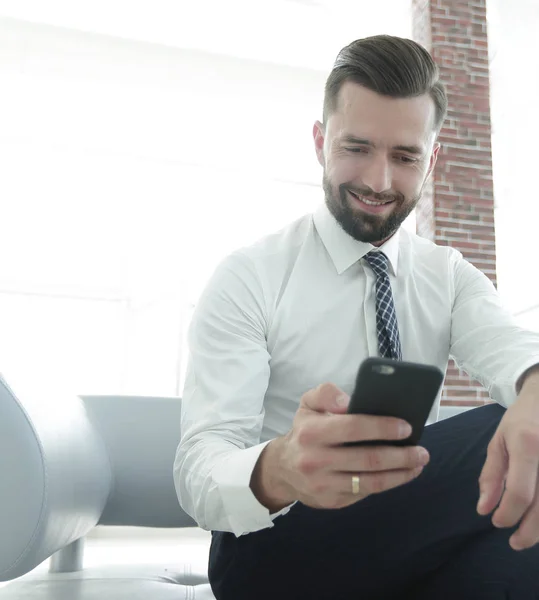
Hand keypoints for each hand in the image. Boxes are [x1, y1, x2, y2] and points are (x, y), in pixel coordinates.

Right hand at [251, 383, 429, 510]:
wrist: (282, 469)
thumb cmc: (304, 431)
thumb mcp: (307, 404)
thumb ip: (325, 393)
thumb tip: (348, 402)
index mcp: (312, 432)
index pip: (353, 427)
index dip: (382, 427)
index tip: (406, 427)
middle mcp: (316, 460)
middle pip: (368, 459)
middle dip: (401, 455)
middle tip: (421, 450)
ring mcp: (323, 484)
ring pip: (371, 482)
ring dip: (401, 474)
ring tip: (418, 464)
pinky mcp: (331, 502)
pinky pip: (365, 493)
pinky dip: (388, 484)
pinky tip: (402, 475)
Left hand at [477, 375, 538, 549]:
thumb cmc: (522, 421)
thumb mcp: (499, 441)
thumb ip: (491, 476)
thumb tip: (483, 509)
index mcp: (528, 445)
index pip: (521, 492)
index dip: (509, 513)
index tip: (497, 522)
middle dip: (530, 531)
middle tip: (515, 543)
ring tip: (528, 537)